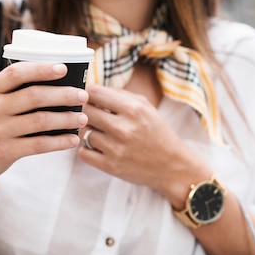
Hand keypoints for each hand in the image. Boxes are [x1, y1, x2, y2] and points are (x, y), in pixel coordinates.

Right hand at [0, 62, 88, 186]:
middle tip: (83, 96)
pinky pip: (39, 144)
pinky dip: (59, 142)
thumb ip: (17, 92)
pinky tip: (72, 139)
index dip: (41, 69)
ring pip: (41, 121)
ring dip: (66, 119)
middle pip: (34, 96)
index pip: (17, 72)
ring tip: (83, 118)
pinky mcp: (6, 151)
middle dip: (64, 94)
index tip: (63, 68)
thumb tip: (61, 83)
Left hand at [78, 84, 210, 201]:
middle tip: (94, 115)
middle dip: (87, 111)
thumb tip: (91, 89)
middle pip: (85, 111)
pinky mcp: (110, 166)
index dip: (89, 94)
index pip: (94, 93)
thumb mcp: (145, 106)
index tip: (91, 98)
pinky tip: (98, 147)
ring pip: (82, 132)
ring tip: (99, 132)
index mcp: (133, 109)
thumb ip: (118, 94)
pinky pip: (83, 152)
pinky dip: (87, 149)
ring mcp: (115, 148)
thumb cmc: (157, 132)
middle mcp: (123, 128)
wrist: (172, 166)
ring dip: (87, 131)